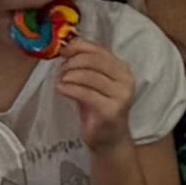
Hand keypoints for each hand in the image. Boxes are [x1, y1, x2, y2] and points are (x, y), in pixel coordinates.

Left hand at [52, 37, 139, 155]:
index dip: (77, 47)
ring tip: (60, 81)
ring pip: (87, 75)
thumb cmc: (98, 108)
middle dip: (71, 62)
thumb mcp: (93, 83)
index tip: (62, 51)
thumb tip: (66, 45)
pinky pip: (84, 92)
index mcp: (122, 69)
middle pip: (92, 60)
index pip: (98, 49)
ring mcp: (120, 95)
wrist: (109, 140)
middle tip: (60, 70)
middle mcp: (125, 79)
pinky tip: (61, 89)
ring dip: (68, 75)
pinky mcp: (110, 110)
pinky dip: (68, 88)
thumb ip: (85, 65)